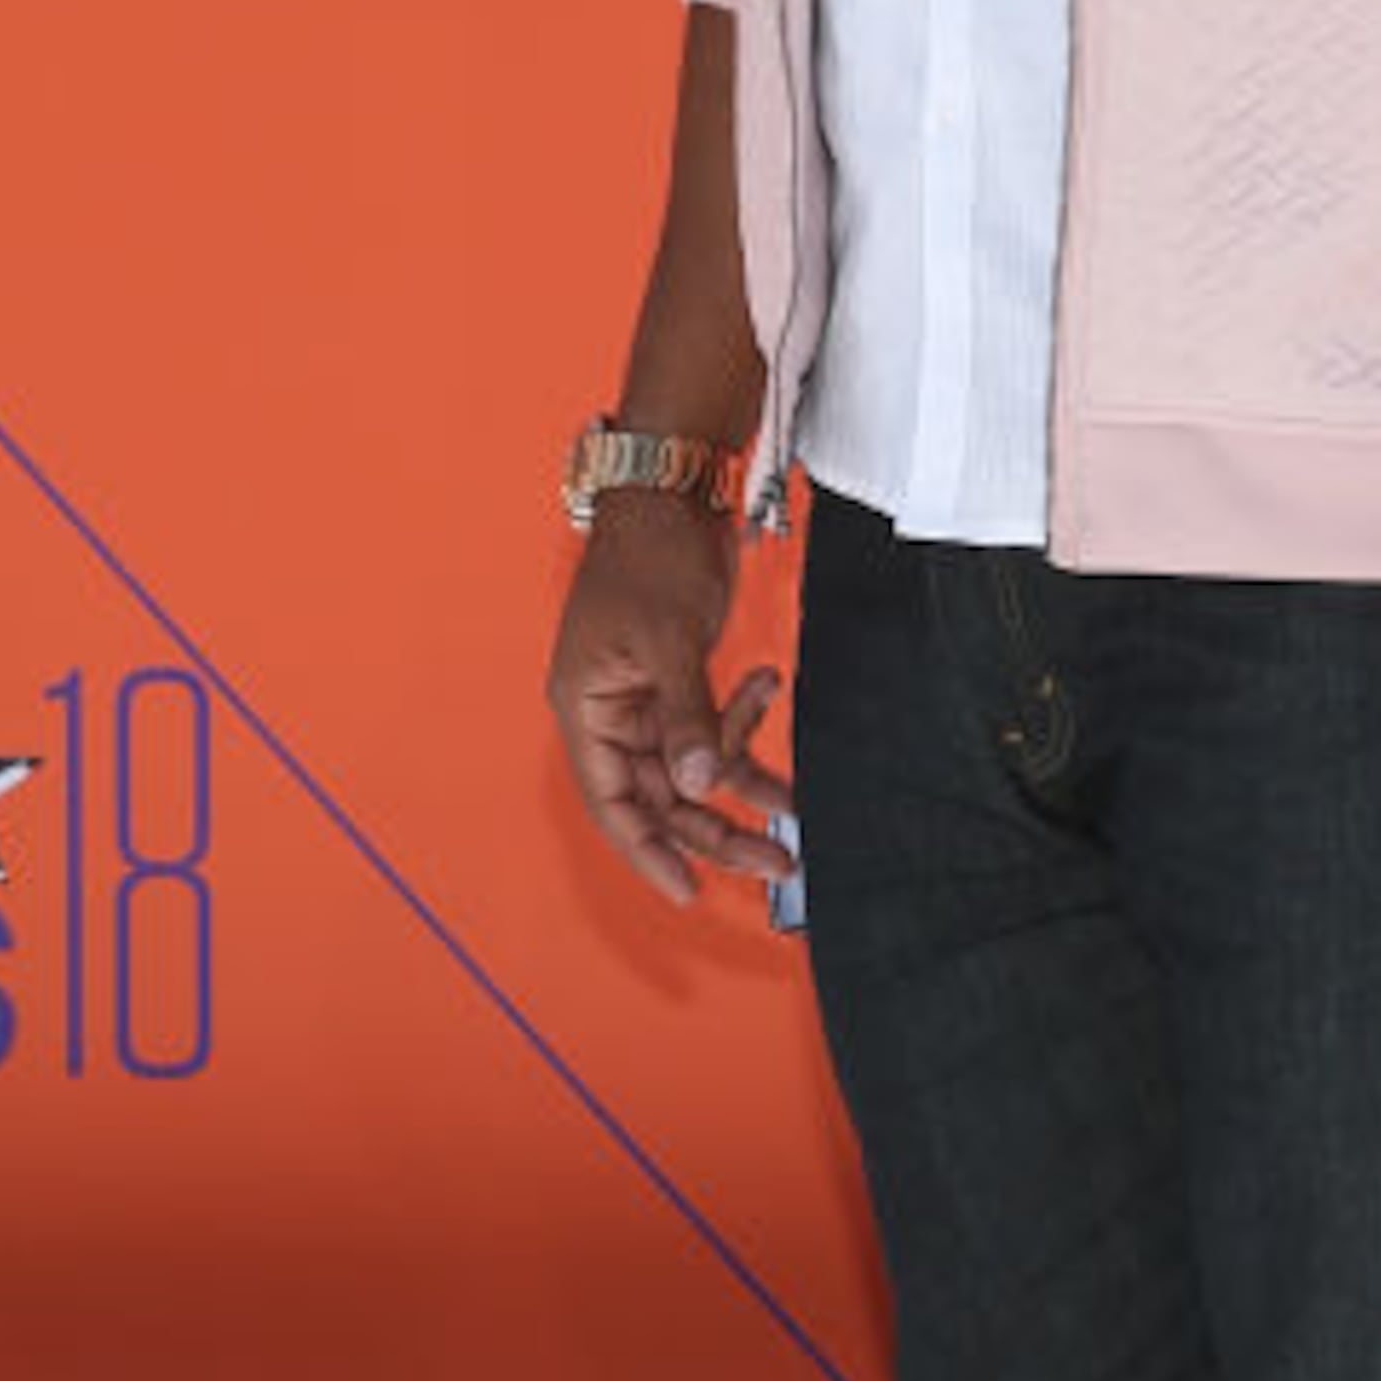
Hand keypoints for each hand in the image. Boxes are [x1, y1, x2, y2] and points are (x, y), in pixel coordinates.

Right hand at [545, 492, 792, 911]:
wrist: (672, 489)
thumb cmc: (648, 554)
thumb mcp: (667, 640)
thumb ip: (685, 717)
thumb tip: (699, 787)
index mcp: (586, 708)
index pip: (612, 803)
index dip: (649, 852)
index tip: (689, 890)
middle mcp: (613, 713)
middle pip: (663, 796)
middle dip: (717, 828)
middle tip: (775, 860)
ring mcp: (649, 697)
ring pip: (695, 767)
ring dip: (742, 782)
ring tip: (793, 808)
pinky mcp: (682, 677)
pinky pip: (714, 725)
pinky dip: (745, 720)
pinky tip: (772, 688)